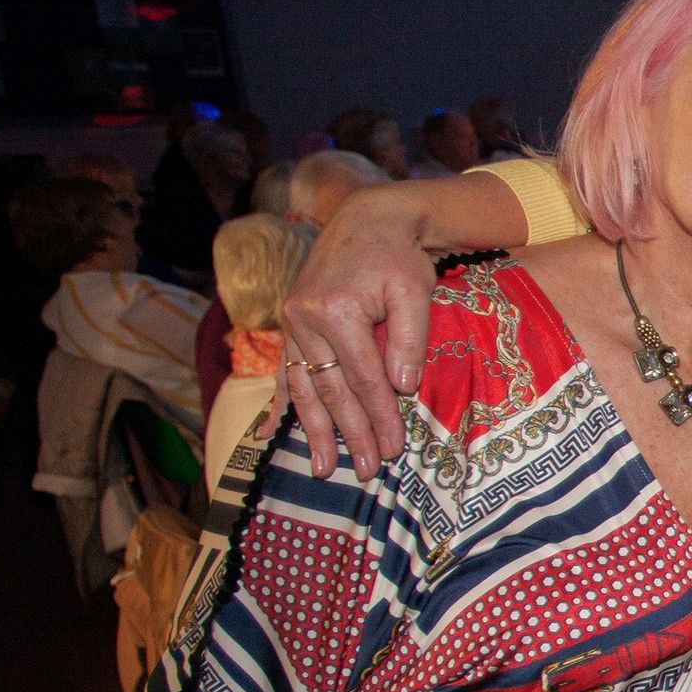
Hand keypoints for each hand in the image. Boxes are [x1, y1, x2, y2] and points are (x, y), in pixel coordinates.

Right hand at [278, 188, 440, 475]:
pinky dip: (283, 402)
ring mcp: (292, 322)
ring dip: (313, 430)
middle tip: (366, 470)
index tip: (393, 450)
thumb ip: (409, 338)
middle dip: (350, 433)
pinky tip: (276, 431)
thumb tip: (400, 386)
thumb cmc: (398, 257)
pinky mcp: (290, 324)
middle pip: (332, 389)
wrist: (367, 221)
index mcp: (337, 311)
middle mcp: (306, 319)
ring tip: (323, 467)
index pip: (364, 379)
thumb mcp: (415, 290)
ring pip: (304, 386)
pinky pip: (285, 370)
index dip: (379, 417)